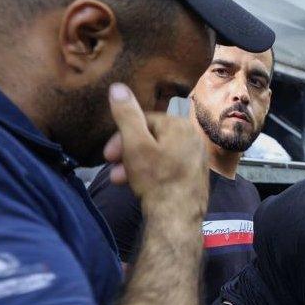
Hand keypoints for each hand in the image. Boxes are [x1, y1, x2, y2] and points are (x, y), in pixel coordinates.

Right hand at [103, 83, 207, 217]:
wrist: (178, 218)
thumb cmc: (156, 179)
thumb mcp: (135, 144)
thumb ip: (126, 114)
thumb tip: (117, 86)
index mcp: (180, 125)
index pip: (144, 120)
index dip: (122, 135)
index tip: (108, 154)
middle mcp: (192, 138)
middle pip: (151, 138)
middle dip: (128, 152)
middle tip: (113, 168)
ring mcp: (196, 158)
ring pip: (158, 154)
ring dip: (136, 164)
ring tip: (122, 180)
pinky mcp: (195, 176)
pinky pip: (169, 167)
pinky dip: (153, 173)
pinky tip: (141, 186)